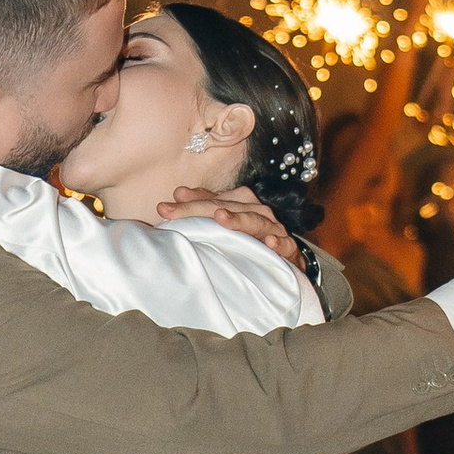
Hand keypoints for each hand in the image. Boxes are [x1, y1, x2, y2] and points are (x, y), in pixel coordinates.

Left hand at [159, 185, 299, 266]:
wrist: (286, 261)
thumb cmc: (250, 240)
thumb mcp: (225, 224)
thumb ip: (204, 207)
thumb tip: (178, 192)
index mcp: (242, 203)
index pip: (212, 200)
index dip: (189, 204)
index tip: (163, 209)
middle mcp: (258, 212)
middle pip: (229, 207)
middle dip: (201, 209)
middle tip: (175, 211)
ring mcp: (275, 230)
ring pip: (257, 221)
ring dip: (240, 219)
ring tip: (220, 217)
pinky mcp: (290, 250)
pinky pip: (286, 245)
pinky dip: (279, 243)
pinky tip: (269, 244)